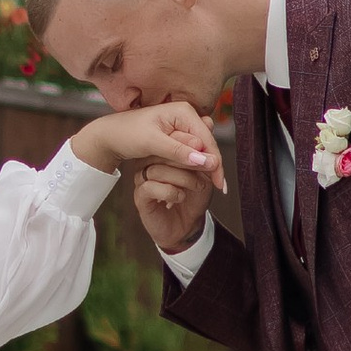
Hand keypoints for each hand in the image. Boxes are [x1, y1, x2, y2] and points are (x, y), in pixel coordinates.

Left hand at [70, 98, 220, 184]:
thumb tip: (206, 160)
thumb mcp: (153, 143)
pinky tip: (198, 178)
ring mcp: (182, 124)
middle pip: (206, 144)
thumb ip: (179, 152)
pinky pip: (191, 151)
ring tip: (210, 185)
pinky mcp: (177, 134)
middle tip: (219, 188)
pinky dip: (194, 165)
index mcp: (183, 111)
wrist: (110, 134)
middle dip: (212, 165)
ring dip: (203, 167)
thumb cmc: (128, 134)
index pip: (207, 140)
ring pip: (200, 149)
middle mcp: (186, 115)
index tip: (219, 184)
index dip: (215, 163)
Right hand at [132, 141, 224, 257]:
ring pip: (158, 170)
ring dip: (184, 178)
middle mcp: (148, 162)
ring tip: (198, 186)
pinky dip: (171, 192)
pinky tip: (180, 197)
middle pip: (163, 152)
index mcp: (161, 152)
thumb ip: (203, 152)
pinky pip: (152, 187)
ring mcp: (142, 179)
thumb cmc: (194, 196)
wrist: (188, 226)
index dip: (191, 144)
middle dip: (190, 160)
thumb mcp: (204, 172)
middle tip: (207, 168)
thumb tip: (209, 124)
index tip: (209, 154)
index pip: (170, 138)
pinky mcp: (140, 196)